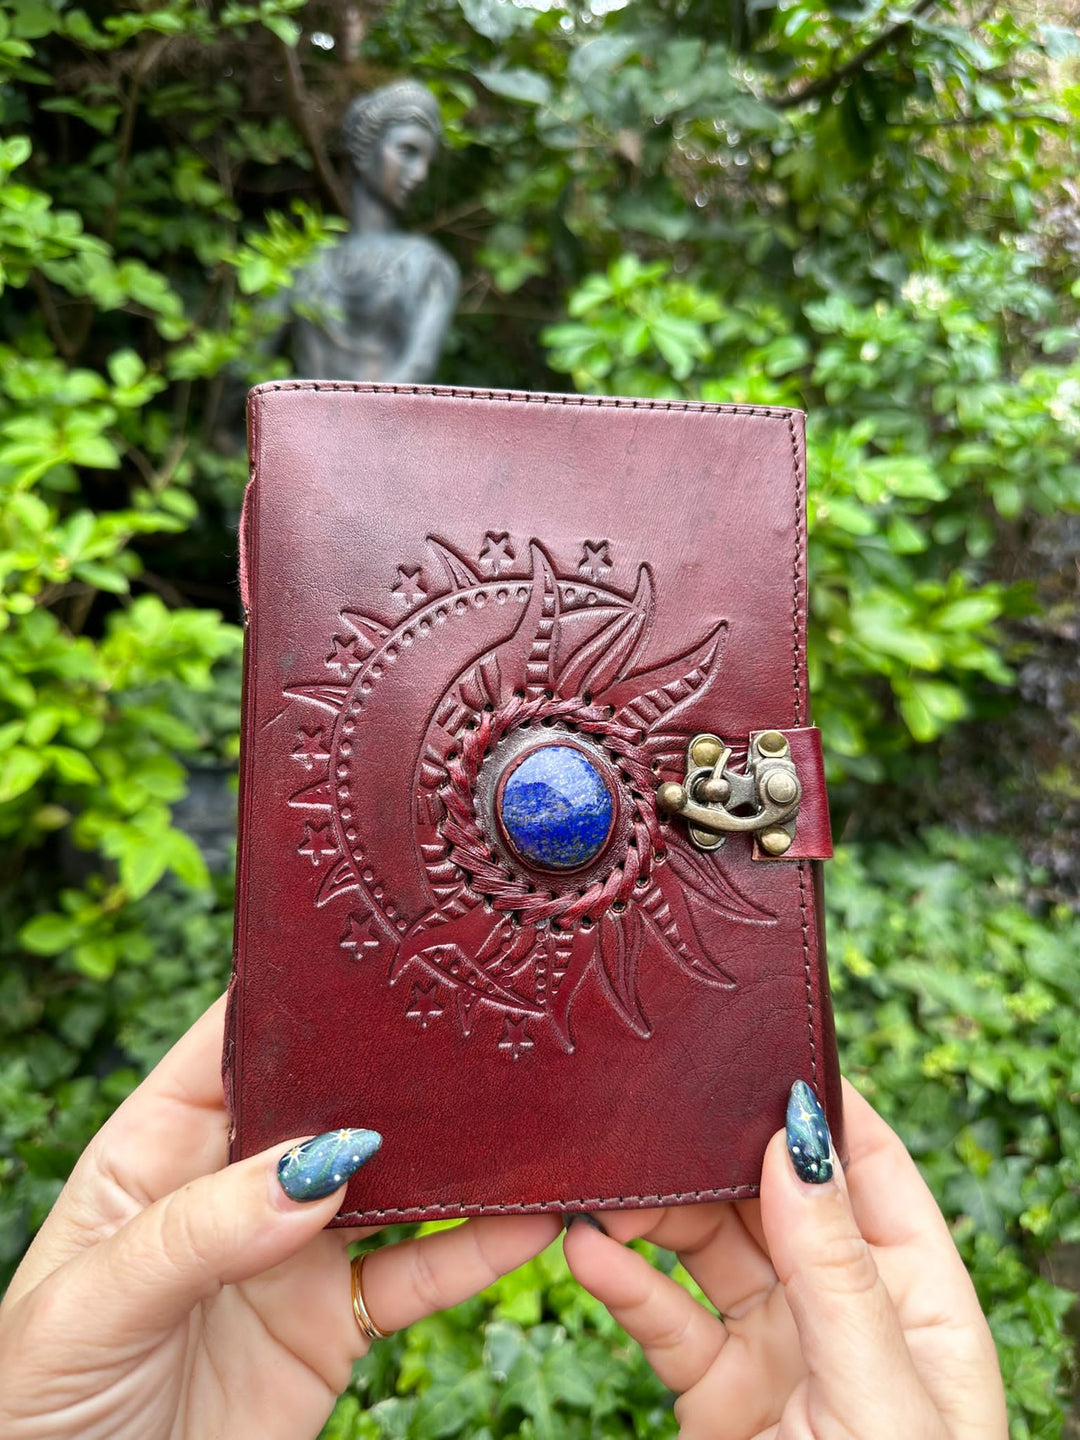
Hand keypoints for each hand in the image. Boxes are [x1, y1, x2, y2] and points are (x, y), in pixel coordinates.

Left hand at [0, 995, 558, 1439]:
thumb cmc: (39, 1407)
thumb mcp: (91, 1306)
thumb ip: (198, 1231)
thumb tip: (319, 1168)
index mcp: (157, 1151)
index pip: (230, 1048)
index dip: (294, 1001)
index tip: (369, 962)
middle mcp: (235, 1187)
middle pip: (327, 1103)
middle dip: (393, 1066)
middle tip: (470, 1028)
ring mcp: (291, 1255)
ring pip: (392, 1185)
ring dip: (456, 1156)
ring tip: (524, 1117)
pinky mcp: (334, 1327)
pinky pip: (417, 1277)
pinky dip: (477, 1251)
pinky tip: (529, 1222)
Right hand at [563, 1079, 1005, 1439]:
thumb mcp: (880, 1393)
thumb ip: (834, 1269)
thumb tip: (797, 1141)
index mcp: (916, 1294)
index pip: (869, 1166)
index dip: (819, 1103)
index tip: (758, 1045)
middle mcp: (843, 1305)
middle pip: (771, 1194)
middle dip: (711, 1149)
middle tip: (653, 1112)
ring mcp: (776, 1344)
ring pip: (706, 1245)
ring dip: (653, 1209)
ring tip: (601, 1179)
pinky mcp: (714, 1389)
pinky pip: (664, 1316)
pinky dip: (622, 1280)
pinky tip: (587, 1249)